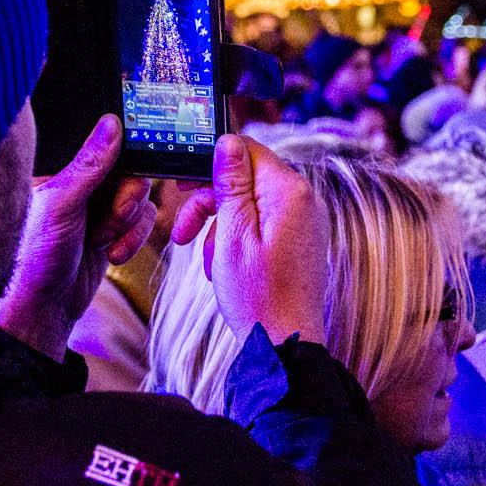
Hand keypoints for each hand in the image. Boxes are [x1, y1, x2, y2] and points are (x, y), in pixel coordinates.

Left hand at [0, 115, 153, 360]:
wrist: (45, 307)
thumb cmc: (37, 254)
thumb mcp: (61, 203)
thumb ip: (89, 165)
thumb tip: (111, 125)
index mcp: (65, 171)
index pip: (107, 149)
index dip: (122, 163)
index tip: (123, 177)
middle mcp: (84, 187)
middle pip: (131, 174)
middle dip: (126, 200)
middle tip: (111, 217)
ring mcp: (100, 210)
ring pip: (141, 200)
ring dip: (128, 224)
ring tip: (102, 239)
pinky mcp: (113, 233)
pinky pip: (142, 223)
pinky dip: (132, 240)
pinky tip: (111, 253)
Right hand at [172, 135, 327, 344]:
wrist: (285, 344)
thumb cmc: (258, 296)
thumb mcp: (232, 235)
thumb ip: (231, 184)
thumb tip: (227, 141)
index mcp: (289, 192)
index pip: (247, 150)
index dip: (211, 163)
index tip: (182, 184)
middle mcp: (303, 201)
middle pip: (246, 178)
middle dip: (210, 202)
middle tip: (183, 230)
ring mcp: (303, 222)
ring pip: (249, 204)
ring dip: (219, 227)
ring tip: (208, 261)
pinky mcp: (298, 241)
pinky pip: (260, 225)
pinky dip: (236, 240)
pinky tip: (224, 267)